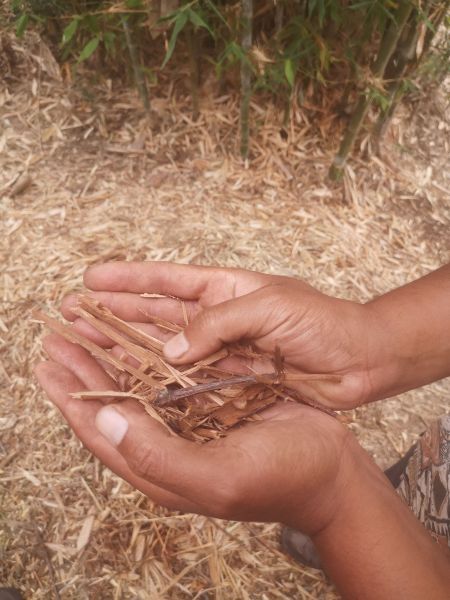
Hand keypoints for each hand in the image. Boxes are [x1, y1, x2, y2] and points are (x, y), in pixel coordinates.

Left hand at [35, 333, 357, 535]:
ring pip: (141, 377)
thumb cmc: (279, 479)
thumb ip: (156, 455)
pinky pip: (174, 368)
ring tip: (90, 322)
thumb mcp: (216, 478)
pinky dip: (155, 347)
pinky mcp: (216, 397)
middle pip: (114, 397)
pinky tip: (143, 328)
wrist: (331, 470)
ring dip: (115, 350)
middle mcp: (170, 439)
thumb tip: (106, 418)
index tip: (46, 364)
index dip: (70, 396)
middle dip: (84, 365)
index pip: (100, 429)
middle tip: (58, 333)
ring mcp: (193, 416)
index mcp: (160, 465)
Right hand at [62, 261, 380, 408]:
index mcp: (223, 288)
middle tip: (74, 316)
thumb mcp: (268, 308)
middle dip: (114, 315)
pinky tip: (132, 383)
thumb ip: (217, 325)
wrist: (359, 359)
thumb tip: (171, 351)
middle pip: (154, 315)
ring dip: (128, 348)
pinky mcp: (229, 380)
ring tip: (90, 347)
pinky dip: (159, 381)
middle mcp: (215, 318)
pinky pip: (186, 379)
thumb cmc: (321, 321)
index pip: (165, 280)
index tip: (90, 278)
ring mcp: (220, 350)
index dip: (127, 278)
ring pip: (163, 349)